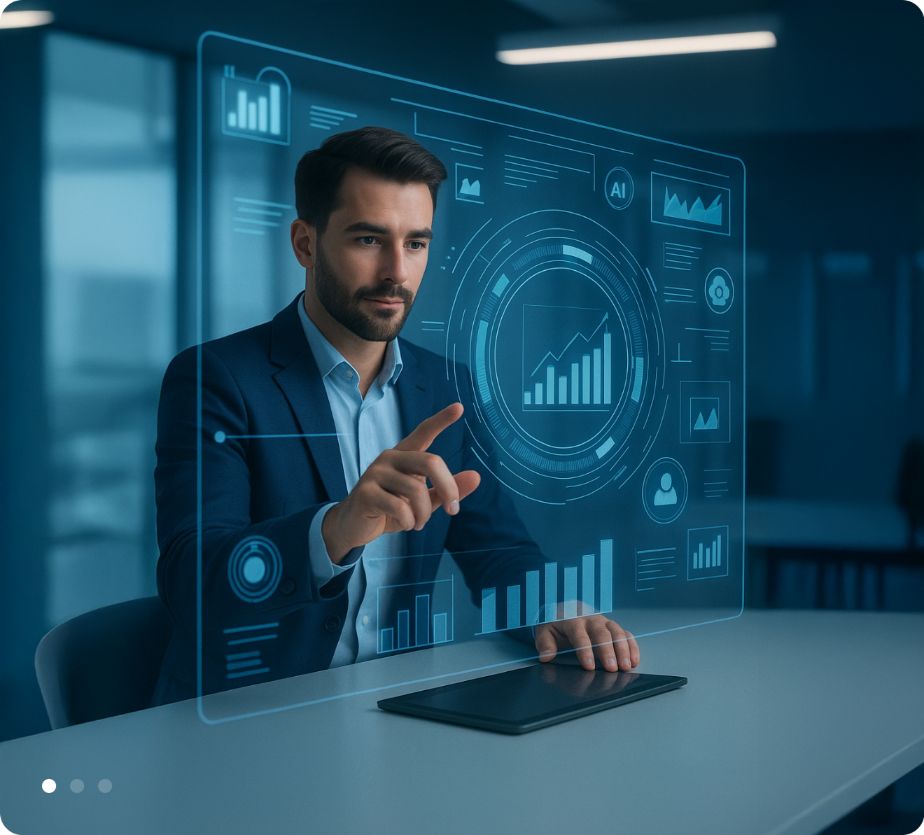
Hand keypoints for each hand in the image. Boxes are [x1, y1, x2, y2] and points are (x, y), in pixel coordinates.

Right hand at [322, 402, 480, 561]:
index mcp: (405, 455)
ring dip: (424, 514)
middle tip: (453, 510)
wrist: (355, 526)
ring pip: (416, 490)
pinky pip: (399, 507)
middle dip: (448, 488)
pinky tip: (404, 524)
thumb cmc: (391, 509)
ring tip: (419, 524)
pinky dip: (408, 521)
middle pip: (430, 462)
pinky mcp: (365, 492)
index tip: (459, 407)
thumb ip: (447, 490)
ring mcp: (375, 473)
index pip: (423, 432)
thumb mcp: (423, 501)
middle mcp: (390, 457)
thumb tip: (477, 476)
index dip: (441, 420)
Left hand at [535, 613, 639, 672]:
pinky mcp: (613, 628)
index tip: (589, 666)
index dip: (585, 650)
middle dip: (607, 651)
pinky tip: (634, 661)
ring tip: (625, 667)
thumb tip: (546, 656)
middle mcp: (591, 620)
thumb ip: (545, 644)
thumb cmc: (556, 626)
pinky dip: (632, 647)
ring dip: (623, 649)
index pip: (579, 634)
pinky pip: (626, 634)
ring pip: (617, 632)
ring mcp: (604, 623)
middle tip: (611, 668)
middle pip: (601, 633)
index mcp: (572, 620)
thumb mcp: (545, 632)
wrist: (565, 613)